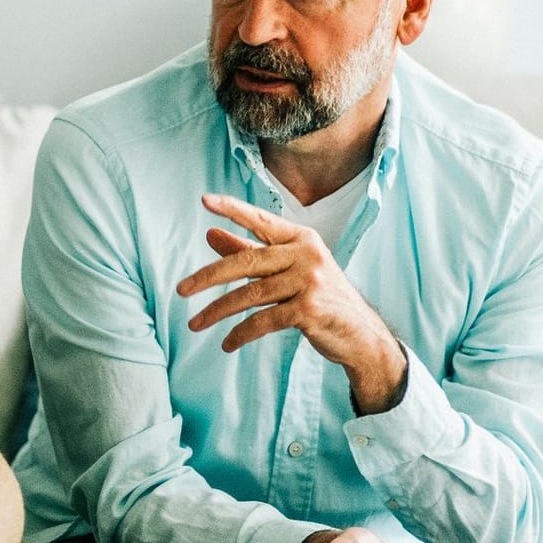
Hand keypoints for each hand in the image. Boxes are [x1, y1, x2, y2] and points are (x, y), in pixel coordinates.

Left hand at [177, 193, 405, 412]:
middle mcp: (306, 255)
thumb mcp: (288, 271)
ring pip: (251, 294)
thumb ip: (250, 252)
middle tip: (181, 290)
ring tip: (195, 323)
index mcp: (301, 239)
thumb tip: (211, 234)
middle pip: (247, 261)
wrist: (360, 335)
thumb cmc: (321, 299)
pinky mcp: (308, 309)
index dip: (232, 209)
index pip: (261, 219)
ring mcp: (309, 281)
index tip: (204, 200)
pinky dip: (241, 334)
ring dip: (218, 312)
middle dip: (209, 276)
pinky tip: (227, 343)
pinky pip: (263, 321)